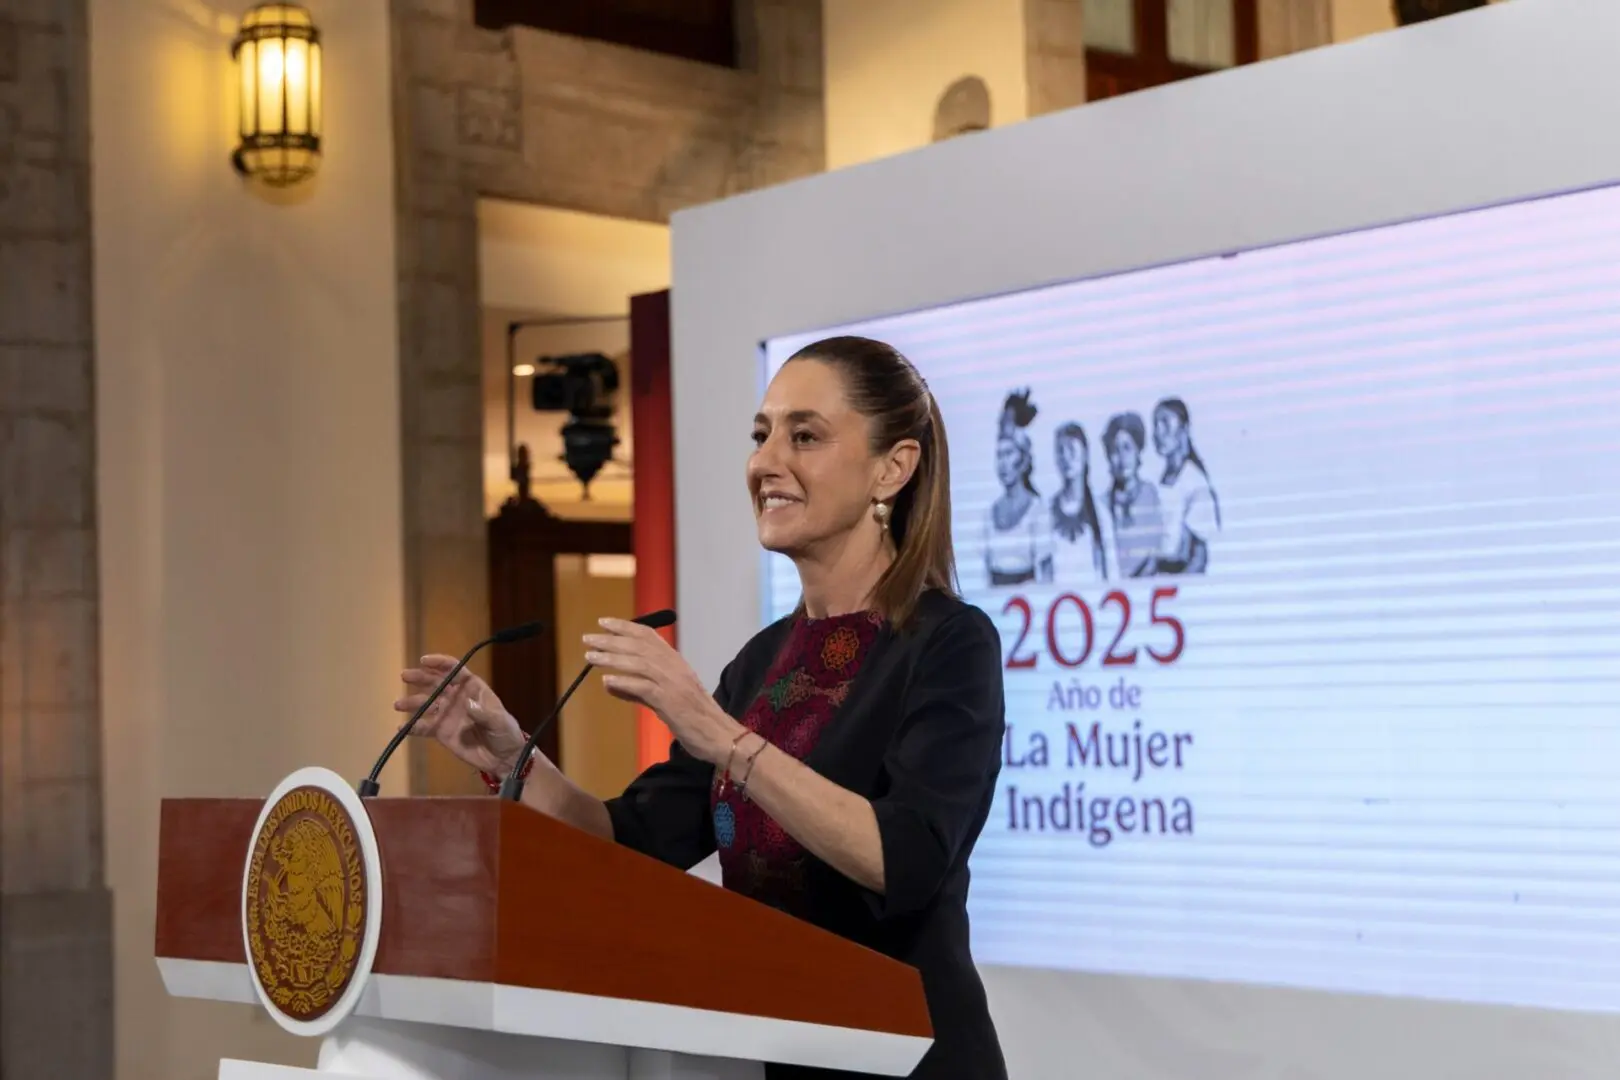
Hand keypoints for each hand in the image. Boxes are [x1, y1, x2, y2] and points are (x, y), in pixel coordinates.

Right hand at [395, 657, 529, 776]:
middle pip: (436, 683)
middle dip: (420, 677)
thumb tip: (466, 703)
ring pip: (426, 704)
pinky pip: (424, 727)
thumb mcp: (499, 721)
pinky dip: (412, 727)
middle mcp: (457, 697)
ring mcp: (448, 714)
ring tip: (399, 704)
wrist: (503, 758)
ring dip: (412, 702)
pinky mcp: (442, 732)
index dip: (440, 663)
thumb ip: (483, 712)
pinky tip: (402, 728)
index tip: (424, 661)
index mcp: (472, 688)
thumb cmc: (505, 733)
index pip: (454, 670)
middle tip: (405, 676)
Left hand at [583, 619, 739, 763]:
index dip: (625, 627)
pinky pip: (644, 688)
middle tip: (588, 638)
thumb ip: (638, 690)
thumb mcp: (664, 700)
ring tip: (591, 657)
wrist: (720, 735)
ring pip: (639, 663)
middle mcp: (675, 667)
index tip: (604, 623)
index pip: (648, 636)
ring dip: (613, 658)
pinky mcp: (671, 702)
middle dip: (612, 640)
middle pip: (640, 646)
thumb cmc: (695, 719)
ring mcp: (673, 683)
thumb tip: (610, 683)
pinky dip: (624, 682)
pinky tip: (607, 681)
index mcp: (676, 663)